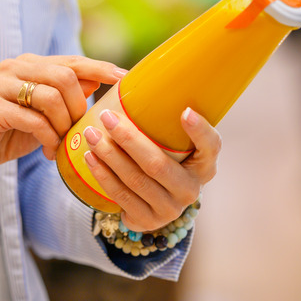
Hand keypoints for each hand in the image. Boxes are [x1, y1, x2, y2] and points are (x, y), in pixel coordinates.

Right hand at [0, 53, 125, 181]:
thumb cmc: (7, 134)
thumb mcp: (43, 114)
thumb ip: (65, 95)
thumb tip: (97, 79)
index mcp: (26, 64)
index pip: (70, 61)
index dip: (99, 67)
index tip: (124, 78)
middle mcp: (12, 67)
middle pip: (64, 76)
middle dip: (79, 107)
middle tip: (79, 130)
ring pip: (51, 97)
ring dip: (64, 125)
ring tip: (63, 143)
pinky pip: (35, 120)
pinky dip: (49, 138)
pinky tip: (49, 152)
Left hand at [83, 107, 220, 231]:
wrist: (150, 206)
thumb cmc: (160, 163)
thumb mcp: (170, 147)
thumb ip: (163, 124)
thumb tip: (132, 79)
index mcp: (204, 166)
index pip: (211, 147)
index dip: (200, 131)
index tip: (185, 112)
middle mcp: (191, 189)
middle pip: (158, 163)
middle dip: (128, 138)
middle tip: (106, 117)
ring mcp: (170, 208)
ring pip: (135, 179)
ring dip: (109, 155)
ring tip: (91, 135)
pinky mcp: (147, 220)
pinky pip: (120, 195)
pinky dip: (103, 174)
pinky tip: (90, 158)